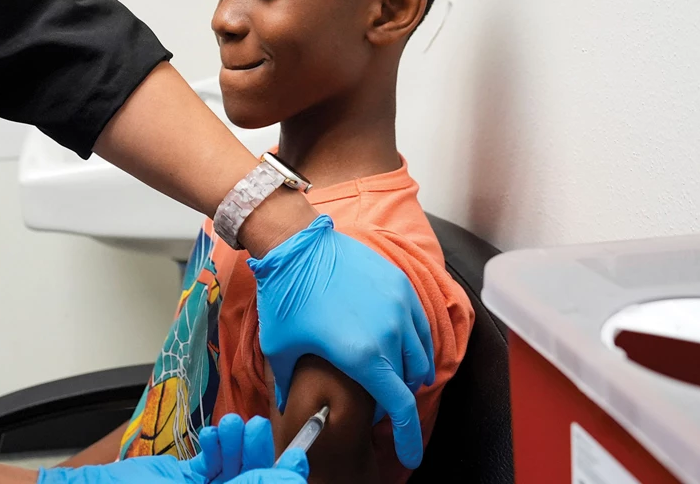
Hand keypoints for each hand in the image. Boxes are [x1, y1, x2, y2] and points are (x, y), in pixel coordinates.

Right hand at [37, 415, 306, 483]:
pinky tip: (214, 435)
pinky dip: (218, 447)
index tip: (297, 457)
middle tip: (258, 427)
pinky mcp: (186, 480)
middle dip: (260, 455)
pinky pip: (213, 464)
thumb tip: (288, 476)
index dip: (286, 477)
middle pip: (253, 480)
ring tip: (233, 426)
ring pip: (237, 469)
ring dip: (238, 445)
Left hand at [248, 215, 434, 468]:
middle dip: (400, 397)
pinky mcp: (401, 286)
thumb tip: (285, 404)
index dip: (407, 438)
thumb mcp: (278, 348)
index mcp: (362, 356)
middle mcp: (389, 334)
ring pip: (421, 353)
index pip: (400, 407)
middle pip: (410, 381)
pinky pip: (420, 325)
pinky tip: (401, 344)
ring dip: (411, 370)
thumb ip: (287, 383)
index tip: (409, 455)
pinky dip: (415, 342)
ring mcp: (399, 308)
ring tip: (394, 374)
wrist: (297, 245)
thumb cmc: (285, 297)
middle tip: (381, 401)